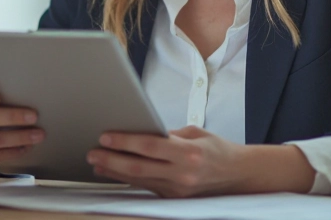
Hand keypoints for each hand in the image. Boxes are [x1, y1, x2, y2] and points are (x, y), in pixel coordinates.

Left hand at [86, 126, 314, 196]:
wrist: (239, 175)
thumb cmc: (216, 148)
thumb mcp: (194, 133)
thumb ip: (167, 135)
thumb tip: (139, 130)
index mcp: (188, 153)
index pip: (149, 146)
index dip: (124, 141)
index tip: (105, 136)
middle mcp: (183, 174)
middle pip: (138, 168)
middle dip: (111, 160)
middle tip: (91, 152)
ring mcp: (178, 190)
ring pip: (138, 181)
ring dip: (114, 172)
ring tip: (96, 162)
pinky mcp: (174, 200)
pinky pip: (146, 188)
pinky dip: (127, 180)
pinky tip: (113, 172)